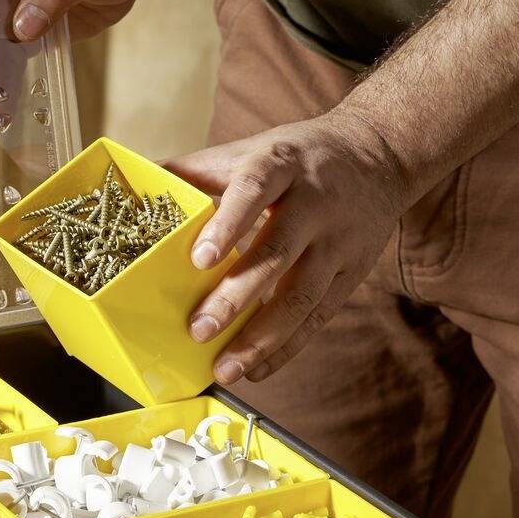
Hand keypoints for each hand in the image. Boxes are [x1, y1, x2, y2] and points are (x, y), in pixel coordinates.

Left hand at [165, 114, 411, 384]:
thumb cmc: (299, 155)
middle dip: (236, 296)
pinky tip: (258, 369)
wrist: (379, 154)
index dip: (228, 224)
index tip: (199, 259)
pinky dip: (288, 347)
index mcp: (282, 163)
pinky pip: (319, 316)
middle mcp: (315, 203)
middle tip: (199, 330)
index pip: (254, 190)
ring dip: (262, 338)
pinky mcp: (353, 272)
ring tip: (226, 368)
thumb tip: (139, 184)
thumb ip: (199, 169)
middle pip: (277, 252)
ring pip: (302, 295)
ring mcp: (338, 241)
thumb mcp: (254, 148)